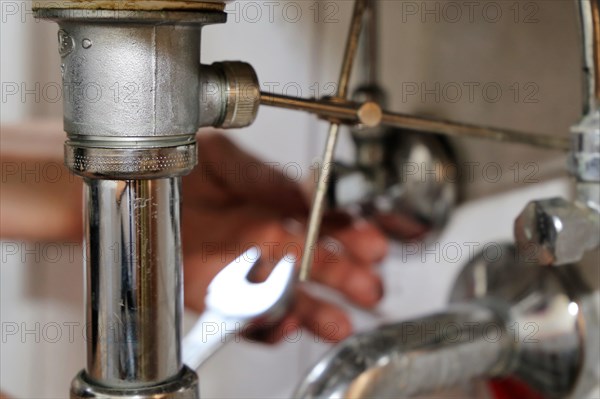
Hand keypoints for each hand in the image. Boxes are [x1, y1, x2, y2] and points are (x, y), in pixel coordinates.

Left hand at [182, 132, 387, 341]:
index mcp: (270, 211)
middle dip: (346, 280)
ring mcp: (242, 274)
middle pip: (313, 268)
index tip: (371, 246)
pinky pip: (250, 321)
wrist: (137, 194)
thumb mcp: (224, 160)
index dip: (349, 237)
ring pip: (288, 299)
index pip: (321, 227)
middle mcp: (263, 245)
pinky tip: (284, 325)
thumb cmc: (179, 173)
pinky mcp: (217, 298)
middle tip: (370, 290)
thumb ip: (264, 177)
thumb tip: (303, 195)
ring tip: (338, 324)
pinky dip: (269, 328)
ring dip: (315, 313)